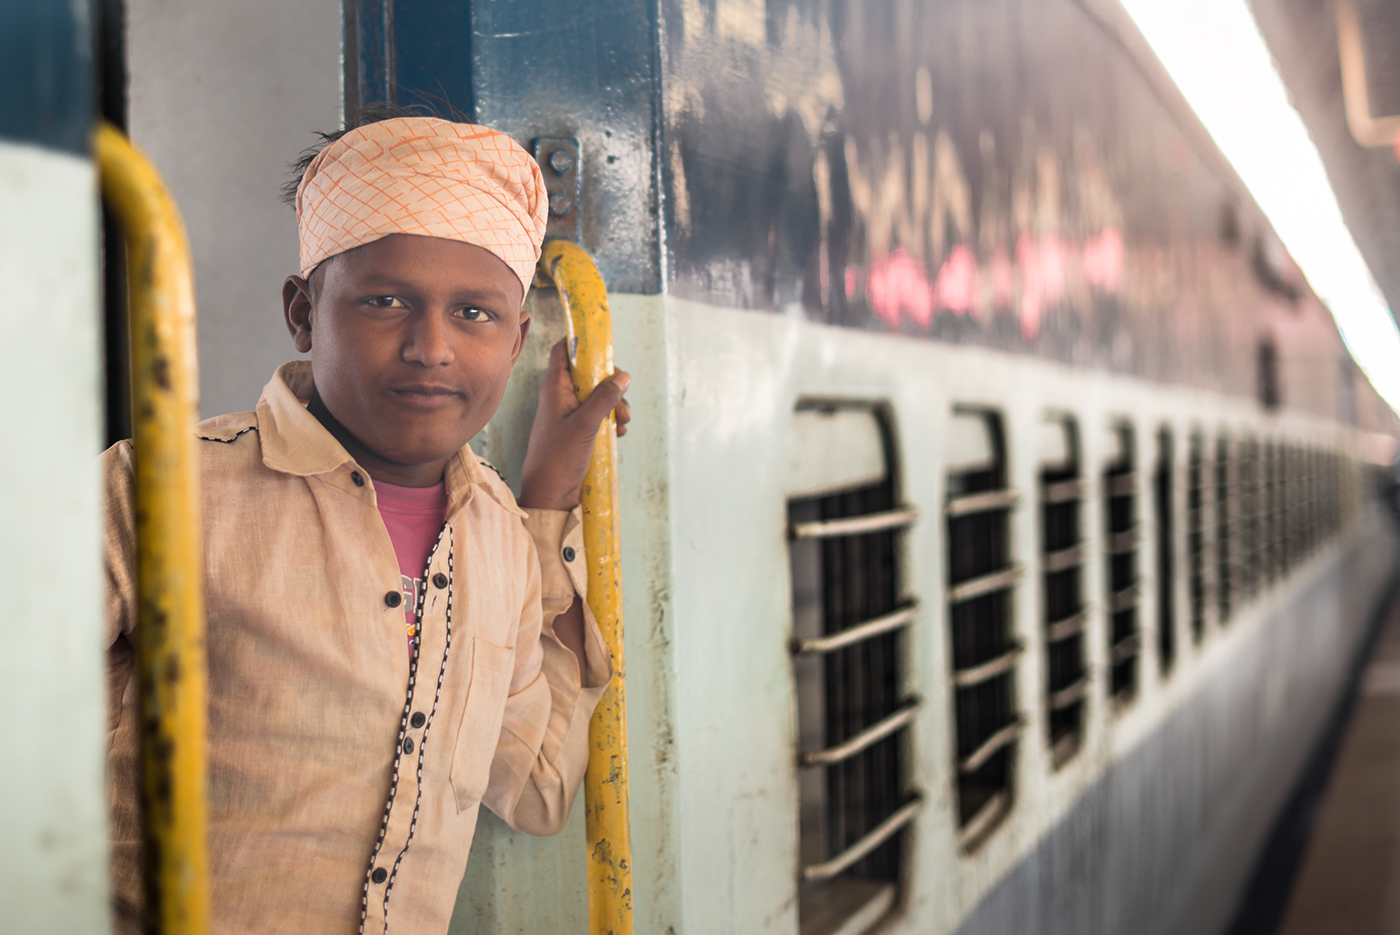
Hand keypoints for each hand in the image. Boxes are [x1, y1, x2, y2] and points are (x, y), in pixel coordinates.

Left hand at [518, 338, 630, 510]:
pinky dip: (612, 420)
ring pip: (598, 395)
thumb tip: (623, 376)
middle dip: (610, 383)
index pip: (563, 351)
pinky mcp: (579, 430)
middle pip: (589, 372)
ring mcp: (570, 414)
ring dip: (615, 405)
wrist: (550, 495)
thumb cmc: (558, 458)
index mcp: (554, 388)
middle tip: (621, 402)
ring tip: (622, 423)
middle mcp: (561, 397)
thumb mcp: (585, 425)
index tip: (602, 344)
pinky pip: (600, 414)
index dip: (580, 342)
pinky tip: (618, 433)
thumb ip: (604, 398)